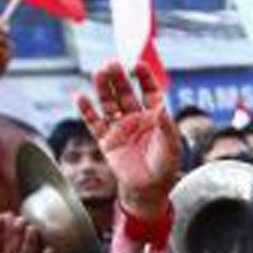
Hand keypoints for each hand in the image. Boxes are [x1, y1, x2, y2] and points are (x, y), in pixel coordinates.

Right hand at [76, 61, 180, 222]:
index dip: (144, 78)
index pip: (149, 92)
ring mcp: (119, 128)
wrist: (149, 189)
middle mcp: (135, 118)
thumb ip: (166, 128)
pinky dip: (87, 110)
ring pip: (109, 103)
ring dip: (103, 89)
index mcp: (154, 117)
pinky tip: (81, 97)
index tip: (138, 65)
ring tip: (99, 73)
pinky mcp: (106, 140)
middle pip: (125, 93)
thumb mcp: (171, 147)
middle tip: (112, 64)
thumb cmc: (164, 167)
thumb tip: (161, 109)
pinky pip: (94, 123)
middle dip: (119, 79)